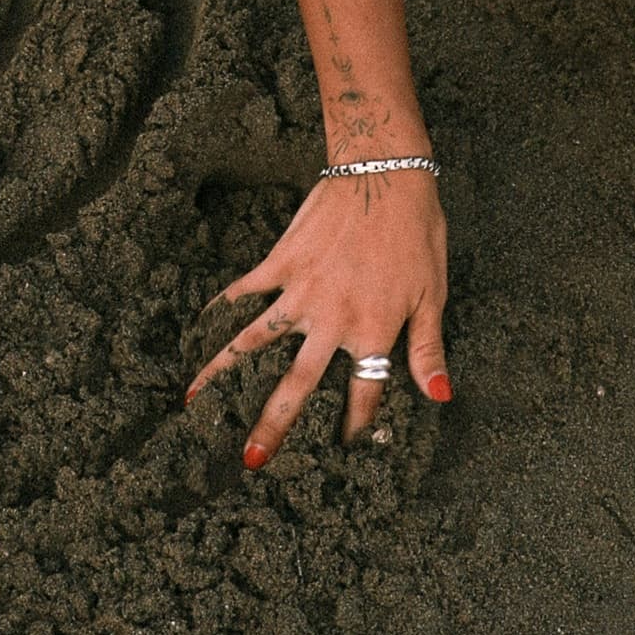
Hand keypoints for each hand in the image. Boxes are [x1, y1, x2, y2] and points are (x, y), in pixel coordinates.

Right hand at [185, 168, 448, 463]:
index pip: (364, 392)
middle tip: (251, 460)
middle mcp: (331, 320)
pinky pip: (244, 292)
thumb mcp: (432, 295)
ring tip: (195, 401)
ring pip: (255, 342)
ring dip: (224, 373)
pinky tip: (199, 328)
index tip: (346, 449)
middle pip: (297, 385)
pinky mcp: (280, 263)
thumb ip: (427, 349)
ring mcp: (300, 292)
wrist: (383, 174)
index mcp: (373, 331)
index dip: (356, 426)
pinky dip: (220, 310)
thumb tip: (438, 396)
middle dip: (273, 425)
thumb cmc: (416, 234)